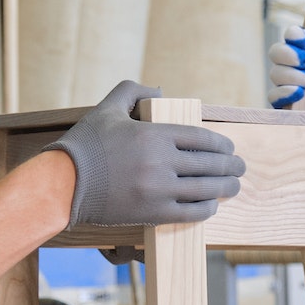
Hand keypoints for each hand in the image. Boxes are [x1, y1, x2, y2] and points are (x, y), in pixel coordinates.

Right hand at [51, 81, 244, 228]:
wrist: (62, 185)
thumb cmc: (84, 146)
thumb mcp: (107, 108)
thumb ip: (132, 92)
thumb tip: (159, 92)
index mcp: (154, 134)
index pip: (202, 138)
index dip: (222, 145)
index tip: (230, 149)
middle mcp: (161, 161)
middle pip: (210, 164)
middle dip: (232, 167)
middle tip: (241, 168)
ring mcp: (159, 189)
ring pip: (205, 189)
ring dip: (226, 188)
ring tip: (234, 187)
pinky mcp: (153, 213)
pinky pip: (190, 212)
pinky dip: (206, 209)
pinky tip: (212, 205)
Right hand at [267, 26, 304, 112]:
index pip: (293, 36)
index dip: (294, 34)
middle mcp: (298, 67)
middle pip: (276, 52)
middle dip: (289, 54)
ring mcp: (291, 87)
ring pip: (275, 74)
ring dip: (291, 75)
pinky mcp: (289, 107)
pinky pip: (274, 97)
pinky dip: (283, 93)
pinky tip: (300, 94)